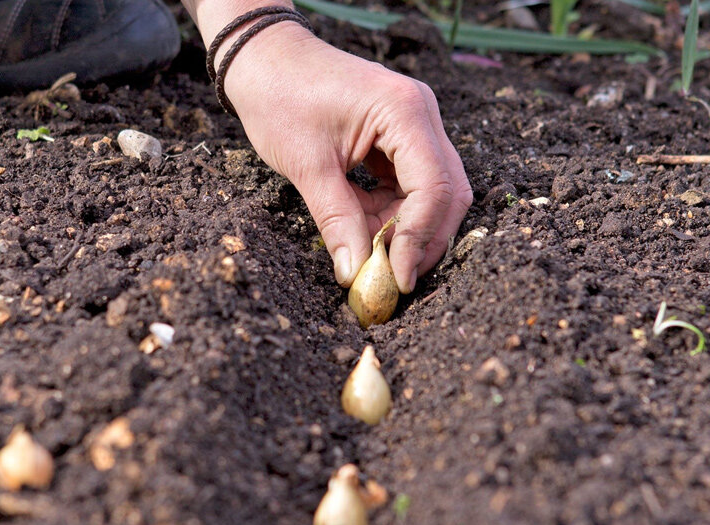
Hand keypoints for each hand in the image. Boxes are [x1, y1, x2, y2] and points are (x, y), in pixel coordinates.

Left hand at [223, 23, 471, 291]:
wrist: (264, 60)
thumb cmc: (280, 98)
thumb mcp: (307, 165)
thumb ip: (336, 220)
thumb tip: (354, 272)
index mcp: (404, 112)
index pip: (434, 187)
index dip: (420, 239)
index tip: (398, 278)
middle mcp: (420, 114)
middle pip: (445, 192)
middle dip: (421, 239)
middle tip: (391, 278)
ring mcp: (412, 125)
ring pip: (429, 192)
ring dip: (402, 228)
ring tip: (365, 252)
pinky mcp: (397, 136)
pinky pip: (407, 184)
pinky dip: (388, 212)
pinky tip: (361, 227)